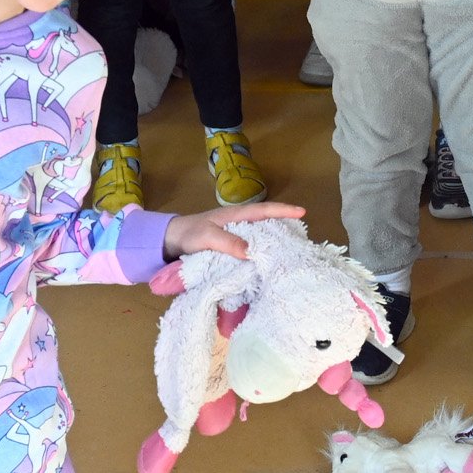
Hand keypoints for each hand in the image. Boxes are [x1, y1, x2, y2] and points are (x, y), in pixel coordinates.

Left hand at [159, 201, 306, 258]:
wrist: (169, 241)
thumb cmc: (189, 233)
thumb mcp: (207, 236)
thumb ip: (227, 242)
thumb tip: (251, 251)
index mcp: (236, 215)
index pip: (264, 210)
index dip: (283, 210)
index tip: (303, 212)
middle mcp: (238, 223)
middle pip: (266, 221)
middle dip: (285, 225)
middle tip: (303, 236)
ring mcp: (234, 235)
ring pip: (260, 235)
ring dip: (274, 239)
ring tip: (291, 250)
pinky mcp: (229, 247)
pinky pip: (251, 247)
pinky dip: (261, 251)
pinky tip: (267, 262)